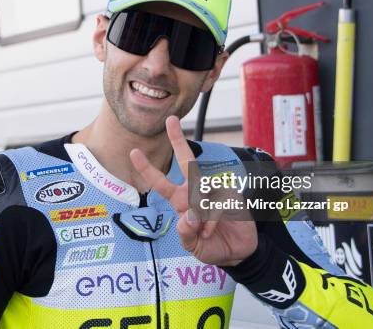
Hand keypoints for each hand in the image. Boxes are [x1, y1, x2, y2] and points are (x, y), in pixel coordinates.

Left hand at [130, 115, 257, 265]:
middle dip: (178, 140)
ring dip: (201, 216)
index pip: (161, 183)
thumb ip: (186, 233)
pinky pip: (216, 203)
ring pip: (200, 193)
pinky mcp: (230, 193)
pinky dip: (213, 220)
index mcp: (181, 202)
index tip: (134, 153)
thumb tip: (191, 214)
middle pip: (186, 161)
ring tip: (207, 231)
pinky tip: (216, 227)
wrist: (239, 253)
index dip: (148, 169)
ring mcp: (214, 190)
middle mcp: (196, 192)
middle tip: (171, 120)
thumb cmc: (211, 247)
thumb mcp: (192, 246)